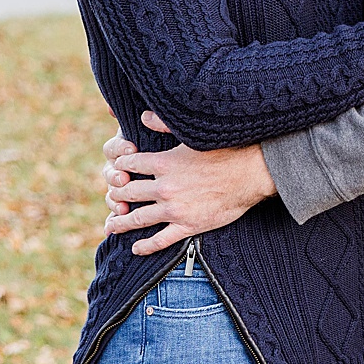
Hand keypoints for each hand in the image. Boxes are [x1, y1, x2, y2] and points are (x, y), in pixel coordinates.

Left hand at [103, 110, 277, 254]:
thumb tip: (143, 116)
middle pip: (127, 192)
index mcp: (164, 162)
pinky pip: (160, 240)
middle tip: (112, 196)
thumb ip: (165, 124)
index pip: (129, 163)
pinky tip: (136, 247)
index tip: (118, 168)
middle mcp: (164, 187)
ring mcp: (175, 209)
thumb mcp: (194, 134)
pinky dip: (145, 246)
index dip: (120, 165)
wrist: (252, 174)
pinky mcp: (188, 226)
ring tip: (111, 225)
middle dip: (116, 193)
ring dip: (121, 222)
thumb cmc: (227, 150)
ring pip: (137, 218)